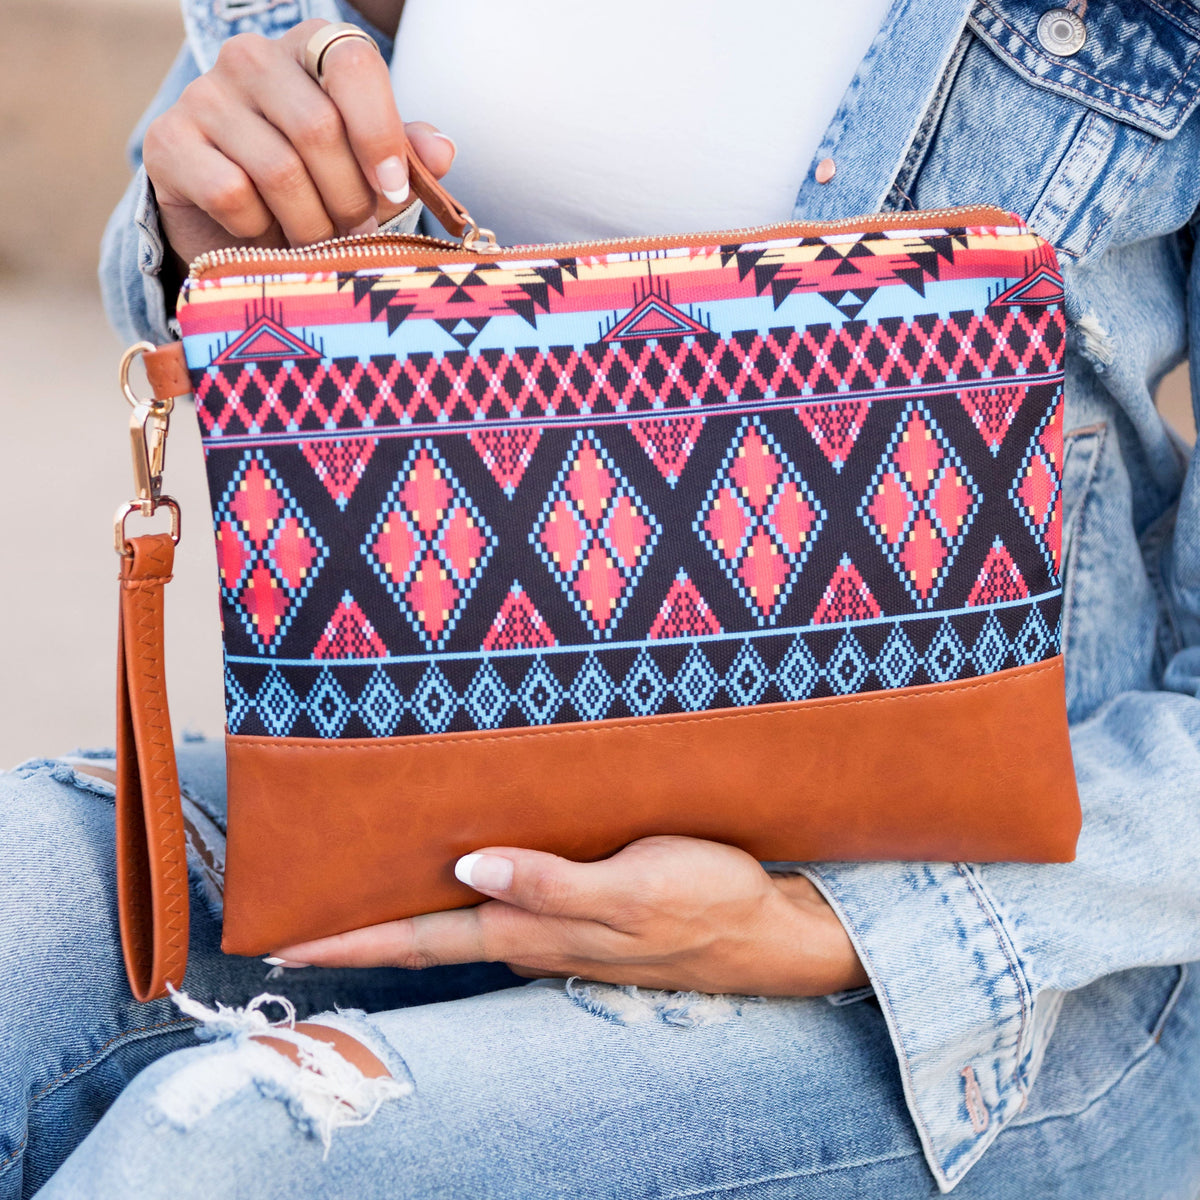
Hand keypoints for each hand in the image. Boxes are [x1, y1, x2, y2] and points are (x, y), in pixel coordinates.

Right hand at [143, 19, 455, 266]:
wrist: (233, 222)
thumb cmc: (316, 185)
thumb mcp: (367, 167)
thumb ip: (405, 155)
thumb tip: (441, 151)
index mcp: (311, 48)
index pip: (354, 64)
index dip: (380, 134)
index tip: (393, 189)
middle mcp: (251, 58)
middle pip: (319, 130)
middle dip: (348, 198)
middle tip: (352, 228)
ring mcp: (203, 97)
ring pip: (279, 171)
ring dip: (310, 224)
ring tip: (315, 238)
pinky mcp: (168, 143)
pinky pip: (232, 195)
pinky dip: (260, 231)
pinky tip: (264, 234)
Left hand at [272, 837, 868, 996]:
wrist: (765, 930)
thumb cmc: (704, 902)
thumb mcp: (632, 891)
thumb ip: (551, 884)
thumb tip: (469, 870)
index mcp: (531, 932)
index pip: (419, 940)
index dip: (348, 941)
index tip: (282, 946)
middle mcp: (529, 936)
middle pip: (423, 935)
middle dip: (357, 927)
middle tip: (294, 912)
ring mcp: (552, 929)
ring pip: (456, 921)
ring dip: (400, 910)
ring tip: (351, 885)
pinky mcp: (576, 912)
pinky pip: (497, 904)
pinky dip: (454, 894)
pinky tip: (449, 868)